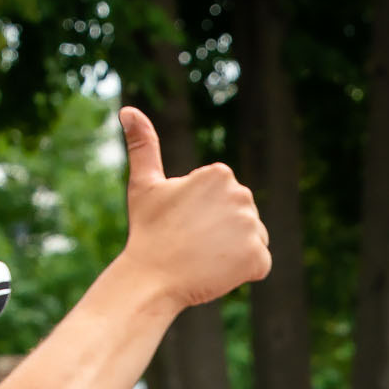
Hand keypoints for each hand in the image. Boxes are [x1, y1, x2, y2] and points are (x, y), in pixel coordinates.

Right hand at [116, 106, 270, 310]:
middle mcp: (242, 195)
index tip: (186, 223)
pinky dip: (243, 272)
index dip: (205, 215)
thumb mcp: (144, 183)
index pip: (226, 198)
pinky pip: (260, 264)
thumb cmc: (148, 230)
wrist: (152, 278)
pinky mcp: (258, 257)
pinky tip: (218, 271)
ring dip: (234, 252)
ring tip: (204, 257)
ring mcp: (252, 227)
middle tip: (193, 243)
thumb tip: (128, 110)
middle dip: (223, 232)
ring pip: (252, 239)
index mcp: (220, 174)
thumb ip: (143, 145)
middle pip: (242, 217)